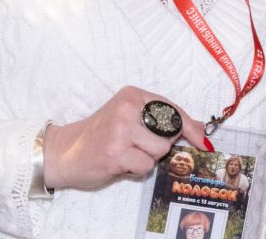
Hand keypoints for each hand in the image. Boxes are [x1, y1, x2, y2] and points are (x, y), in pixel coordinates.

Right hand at [42, 86, 207, 190]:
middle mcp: (127, 108)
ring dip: (147, 158)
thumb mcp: (128, 118)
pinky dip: (137, 169)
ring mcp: (121, 130)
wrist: (64, 152)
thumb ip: (160, 120)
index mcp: (132, 95)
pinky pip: (145, 166)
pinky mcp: (116, 153)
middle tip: (138, 146)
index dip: (189, 126)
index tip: (201, 140)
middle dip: (160, 145)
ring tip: (128, 154)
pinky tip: (120, 163)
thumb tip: (199, 129)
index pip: (172, 109)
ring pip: (159, 150)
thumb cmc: (100, 135)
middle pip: (169, 132)